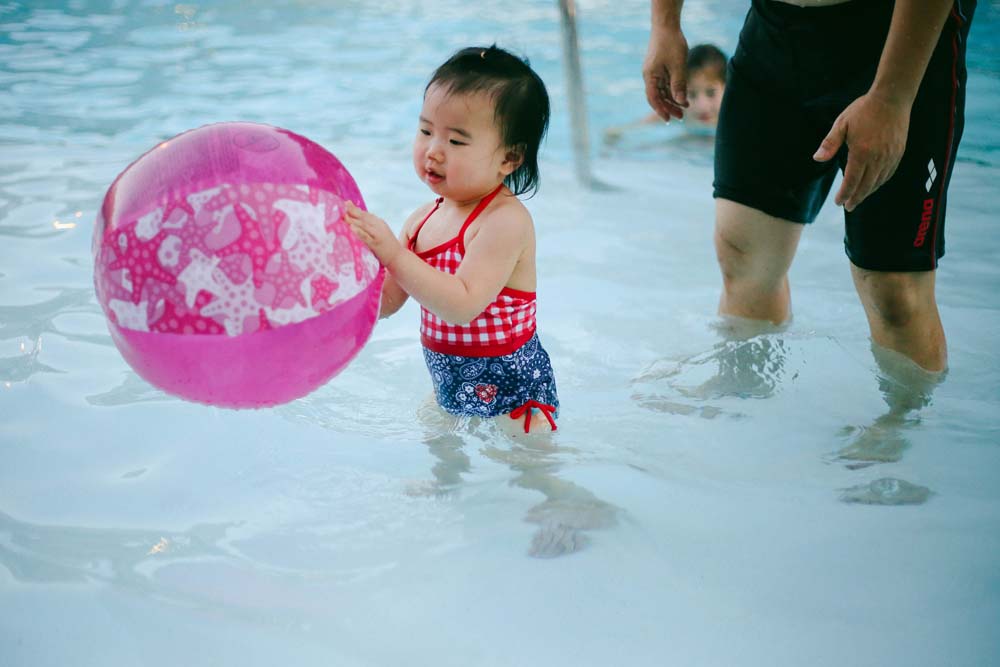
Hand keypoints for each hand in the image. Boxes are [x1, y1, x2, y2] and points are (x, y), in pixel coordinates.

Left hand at [344, 201, 401, 267]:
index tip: (346, 203)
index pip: (365, 214)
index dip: (355, 209)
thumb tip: (360, 221)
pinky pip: (365, 237)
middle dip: (353, 211)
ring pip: (363, 225)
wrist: (399, 258)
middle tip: (343, 205)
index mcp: (379, 223)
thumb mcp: (380, 233)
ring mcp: (377, 235)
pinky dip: (358, 231)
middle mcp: (379, 226)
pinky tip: (351, 227)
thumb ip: (372, 226)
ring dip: (353, 220)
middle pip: (363, 217)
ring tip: (344, 216)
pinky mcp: (376, 244)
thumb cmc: (387, 247)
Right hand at [642, 26, 688, 121]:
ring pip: (662, 91)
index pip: (654, 98)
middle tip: (681, 117)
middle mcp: (650, 76)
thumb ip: (679, 85)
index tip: (669, 119)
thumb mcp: (678, 66)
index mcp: (650, 76)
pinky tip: (682, 96)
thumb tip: (682, 103)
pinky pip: (665, 84)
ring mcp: (654, 73)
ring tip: (685, 108)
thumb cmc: (671, 43)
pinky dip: (673, 91)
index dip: (661, 110)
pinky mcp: (660, 69)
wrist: (666, 26)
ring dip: (672, 100)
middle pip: (658, 97)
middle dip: (669, 107)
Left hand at [813, 92, 910, 211]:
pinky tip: (874, 184)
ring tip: (858, 198)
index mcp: (861, 152)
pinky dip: (880, 182)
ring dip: (868, 192)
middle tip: (848, 206)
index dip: (844, 194)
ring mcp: (890, 156)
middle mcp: (878, 157)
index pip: (852, 181)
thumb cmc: (863, 110)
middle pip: (866, 186)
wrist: (892, 98)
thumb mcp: (842, 124)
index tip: (838, 202)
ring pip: (878, 181)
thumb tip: (817, 159)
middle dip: (856, 198)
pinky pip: (889, 173)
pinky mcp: (899, 152)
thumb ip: (830, 143)